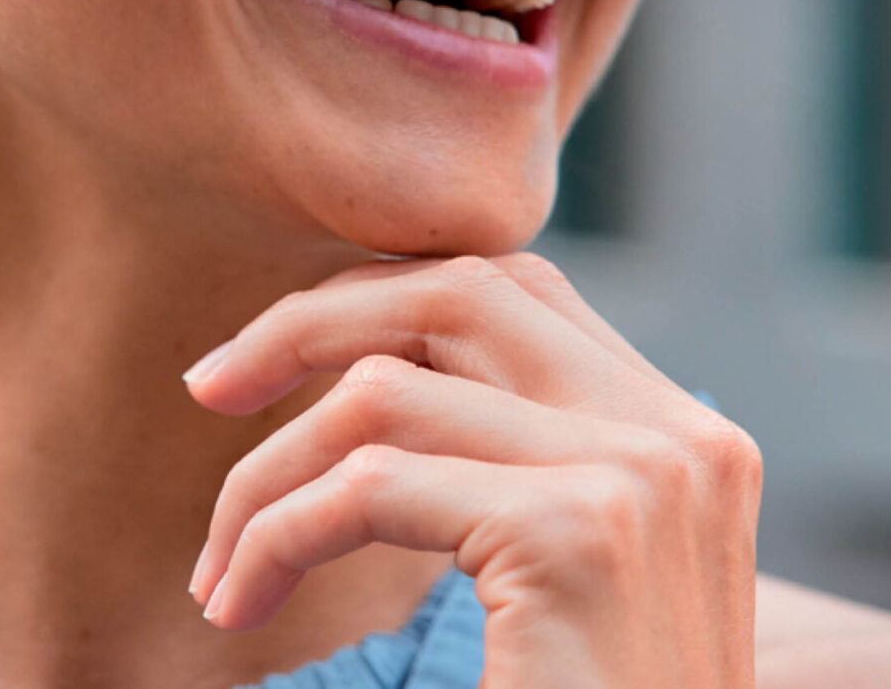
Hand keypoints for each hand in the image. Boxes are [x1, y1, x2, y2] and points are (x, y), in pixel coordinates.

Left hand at [184, 254, 761, 688]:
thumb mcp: (557, 571)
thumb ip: (506, 459)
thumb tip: (370, 369)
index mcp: (681, 435)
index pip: (510, 290)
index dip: (378, 297)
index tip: (273, 354)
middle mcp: (676, 434)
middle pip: (455, 290)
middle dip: (308, 323)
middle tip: (209, 387)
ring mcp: (637, 475)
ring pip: (383, 393)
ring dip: (266, 474)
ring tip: (217, 567)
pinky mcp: (577, 534)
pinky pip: (366, 489)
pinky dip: (272, 534)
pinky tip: (237, 601)